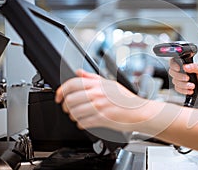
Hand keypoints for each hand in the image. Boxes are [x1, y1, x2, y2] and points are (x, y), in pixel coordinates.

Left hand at [55, 69, 176, 133]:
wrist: (139, 111)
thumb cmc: (126, 99)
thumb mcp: (109, 83)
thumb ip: (91, 77)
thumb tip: (78, 72)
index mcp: (97, 84)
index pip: (71, 84)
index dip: (60, 91)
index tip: (58, 97)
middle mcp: (97, 94)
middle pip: (70, 99)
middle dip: (65, 106)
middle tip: (67, 108)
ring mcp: (99, 107)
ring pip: (75, 112)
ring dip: (72, 116)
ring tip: (75, 116)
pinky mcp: (102, 119)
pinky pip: (83, 122)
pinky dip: (80, 124)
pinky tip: (83, 122)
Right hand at [168, 59, 197, 100]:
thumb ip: (194, 66)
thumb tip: (185, 67)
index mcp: (185, 64)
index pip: (173, 62)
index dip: (173, 65)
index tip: (179, 68)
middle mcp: (181, 71)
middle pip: (172, 72)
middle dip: (179, 76)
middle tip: (188, 78)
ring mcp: (180, 80)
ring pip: (175, 82)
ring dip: (184, 85)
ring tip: (193, 86)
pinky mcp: (181, 87)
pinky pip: (178, 89)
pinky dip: (184, 90)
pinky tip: (191, 90)